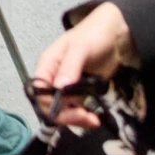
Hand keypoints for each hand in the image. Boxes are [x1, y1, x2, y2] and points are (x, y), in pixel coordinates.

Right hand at [32, 3, 134, 127]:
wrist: (115, 34)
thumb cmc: (93, 36)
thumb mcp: (80, 49)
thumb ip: (70, 67)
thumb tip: (59, 88)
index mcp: (48, 66)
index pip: (39, 92)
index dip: (51, 105)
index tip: (72, 111)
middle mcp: (54, 78)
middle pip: (50, 104)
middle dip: (67, 115)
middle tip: (88, 119)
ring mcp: (68, 85)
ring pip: (64, 109)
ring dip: (77, 118)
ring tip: (94, 121)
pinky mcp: (82, 90)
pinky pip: (77, 107)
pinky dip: (84, 115)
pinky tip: (95, 117)